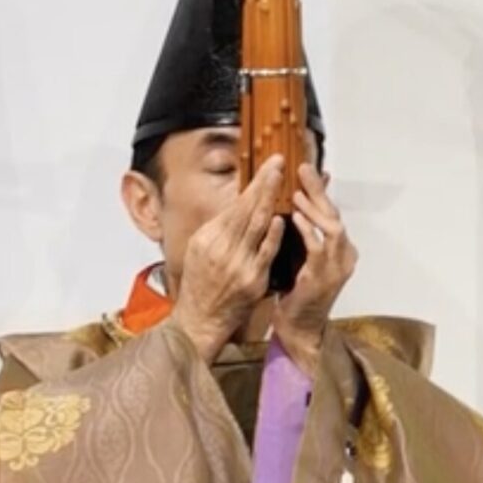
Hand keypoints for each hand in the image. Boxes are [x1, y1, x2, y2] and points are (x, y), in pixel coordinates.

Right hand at [167, 155, 286, 360]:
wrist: (200, 319)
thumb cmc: (201, 285)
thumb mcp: (199, 251)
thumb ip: (219, 229)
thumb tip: (240, 205)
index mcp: (206, 238)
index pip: (234, 205)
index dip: (253, 184)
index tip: (268, 166)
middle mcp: (220, 248)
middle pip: (246, 210)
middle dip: (264, 184)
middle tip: (279, 163)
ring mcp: (237, 264)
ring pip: (257, 226)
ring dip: (271, 201)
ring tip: (283, 181)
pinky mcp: (252, 279)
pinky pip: (266, 252)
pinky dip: (274, 234)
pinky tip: (283, 218)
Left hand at [271, 163, 357, 371]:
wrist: (299, 327)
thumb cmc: (295, 292)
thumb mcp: (299, 256)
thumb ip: (302, 232)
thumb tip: (294, 205)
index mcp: (340, 249)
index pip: (331, 211)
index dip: (319, 190)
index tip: (304, 169)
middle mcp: (344, 255)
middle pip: (334, 213)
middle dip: (319, 190)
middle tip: (303, 168)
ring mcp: (337, 266)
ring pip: (333, 227)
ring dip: (315, 207)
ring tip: (298, 190)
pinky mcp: (324, 277)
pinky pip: (318, 248)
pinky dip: (308, 230)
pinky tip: (295, 217)